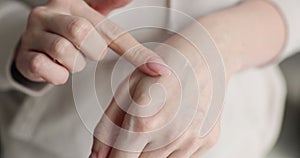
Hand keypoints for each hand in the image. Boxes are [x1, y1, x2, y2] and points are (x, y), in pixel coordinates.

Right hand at [16, 0, 169, 84]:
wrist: (35, 44)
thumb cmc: (69, 30)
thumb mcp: (91, 17)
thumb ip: (110, 8)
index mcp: (72, 4)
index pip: (110, 30)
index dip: (134, 51)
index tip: (157, 68)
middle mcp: (49, 13)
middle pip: (82, 32)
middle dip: (92, 51)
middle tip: (87, 51)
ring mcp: (33, 34)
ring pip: (65, 52)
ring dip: (75, 64)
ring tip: (71, 58)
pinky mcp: (25, 56)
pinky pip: (47, 69)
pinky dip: (57, 75)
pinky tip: (56, 68)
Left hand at [90, 39, 224, 157]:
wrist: (203, 55)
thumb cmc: (161, 69)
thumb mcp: (125, 91)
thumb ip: (107, 129)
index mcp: (143, 121)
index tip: (115, 154)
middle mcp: (170, 135)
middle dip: (132, 153)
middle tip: (136, 133)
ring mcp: (192, 140)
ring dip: (153, 152)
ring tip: (158, 124)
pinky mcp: (207, 141)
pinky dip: (173, 148)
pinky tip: (175, 125)